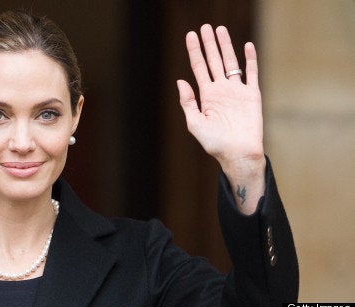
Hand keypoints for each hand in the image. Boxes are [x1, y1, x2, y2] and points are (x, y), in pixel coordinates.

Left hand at [177, 24, 263, 168]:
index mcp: (206, 95)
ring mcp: (237, 91)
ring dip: (226, 46)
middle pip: (213, 60)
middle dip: (209, 43)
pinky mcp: (252, 95)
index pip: (198, 67)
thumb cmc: (215, 143)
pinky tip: (247, 46)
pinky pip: (251, 74)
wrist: (238, 153)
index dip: (194, 51)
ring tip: (220, 29)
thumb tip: (180, 81)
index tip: (190, 35)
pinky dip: (250, 60)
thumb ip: (188, 102)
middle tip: (205, 26)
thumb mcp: (195, 123)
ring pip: (231, 62)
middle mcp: (221, 90)